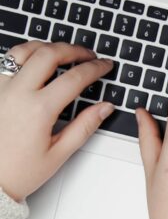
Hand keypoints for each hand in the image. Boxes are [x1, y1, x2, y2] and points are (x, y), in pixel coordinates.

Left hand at [0, 41, 113, 201]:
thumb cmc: (20, 171)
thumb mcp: (60, 153)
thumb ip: (85, 126)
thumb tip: (104, 108)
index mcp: (39, 110)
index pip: (74, 79)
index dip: (95, 69)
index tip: (105, 66)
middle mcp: (17, 93)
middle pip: (49, 54)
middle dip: (73, 50)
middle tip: (88, 54)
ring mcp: (0, 88)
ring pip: (24, 50)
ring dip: (46, 47)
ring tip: (61, 52)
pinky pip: (6, 61)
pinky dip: (24, 55)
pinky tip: (35, 62)